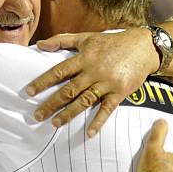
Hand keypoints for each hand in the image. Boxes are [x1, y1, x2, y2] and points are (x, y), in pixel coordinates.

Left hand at [26, 30, 159, 135]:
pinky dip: (98, 122)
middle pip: (69, 90)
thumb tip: (39, 44)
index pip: (59, 71)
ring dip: (69, 114)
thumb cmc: (112, 42)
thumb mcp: (86, 37)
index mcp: (84, 58)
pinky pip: (107, 109)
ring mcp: (107, 83)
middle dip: (51, 103)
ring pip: (85, 101)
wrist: (143, 47)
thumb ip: (62, 40)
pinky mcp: (119, 92)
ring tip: (55, 124)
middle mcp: (94, 71)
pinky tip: (88, 134)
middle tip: (37, 116)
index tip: (29, 92)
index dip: (43, 82)